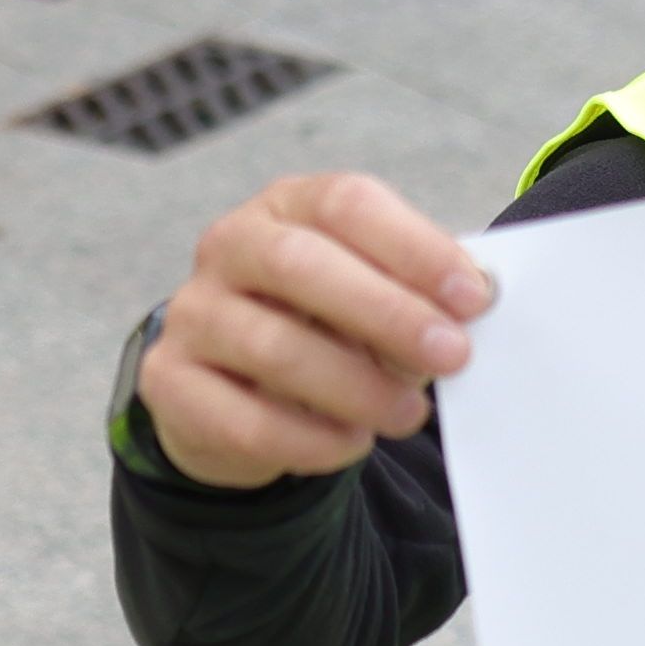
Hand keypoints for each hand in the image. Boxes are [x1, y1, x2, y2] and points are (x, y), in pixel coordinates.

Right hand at [139, 172, 492, 488]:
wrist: (237, 391)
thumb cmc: (324, 329)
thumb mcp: (371, 299)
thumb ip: (416, 297)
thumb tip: (474, 308)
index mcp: (287, 206)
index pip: (346, 203)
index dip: (414, 247)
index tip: (473, 297)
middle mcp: (229, 246)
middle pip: (300, 264)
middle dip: (386, 312)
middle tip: (452, 355)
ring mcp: (192, 313)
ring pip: (272, 347)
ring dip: (354, 386)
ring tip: (408, 415)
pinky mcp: (171, 383)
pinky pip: (243, 419)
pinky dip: (309, 439)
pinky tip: (352, 442)